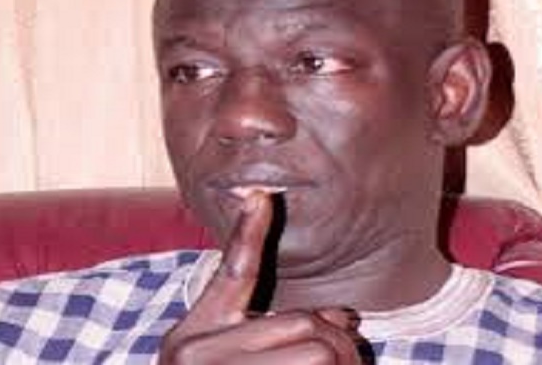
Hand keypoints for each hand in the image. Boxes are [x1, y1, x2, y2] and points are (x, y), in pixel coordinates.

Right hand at [159, 192, 363, 363]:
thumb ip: (255, 330)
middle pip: (304, 327)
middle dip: (335, 342)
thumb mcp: (209, 357)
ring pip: (319, 355)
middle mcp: (198, 354)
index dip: (248, 231)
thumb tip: (340, 320)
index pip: (230, 275)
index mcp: (194, 335)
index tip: (264, 194)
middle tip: (348, 351)